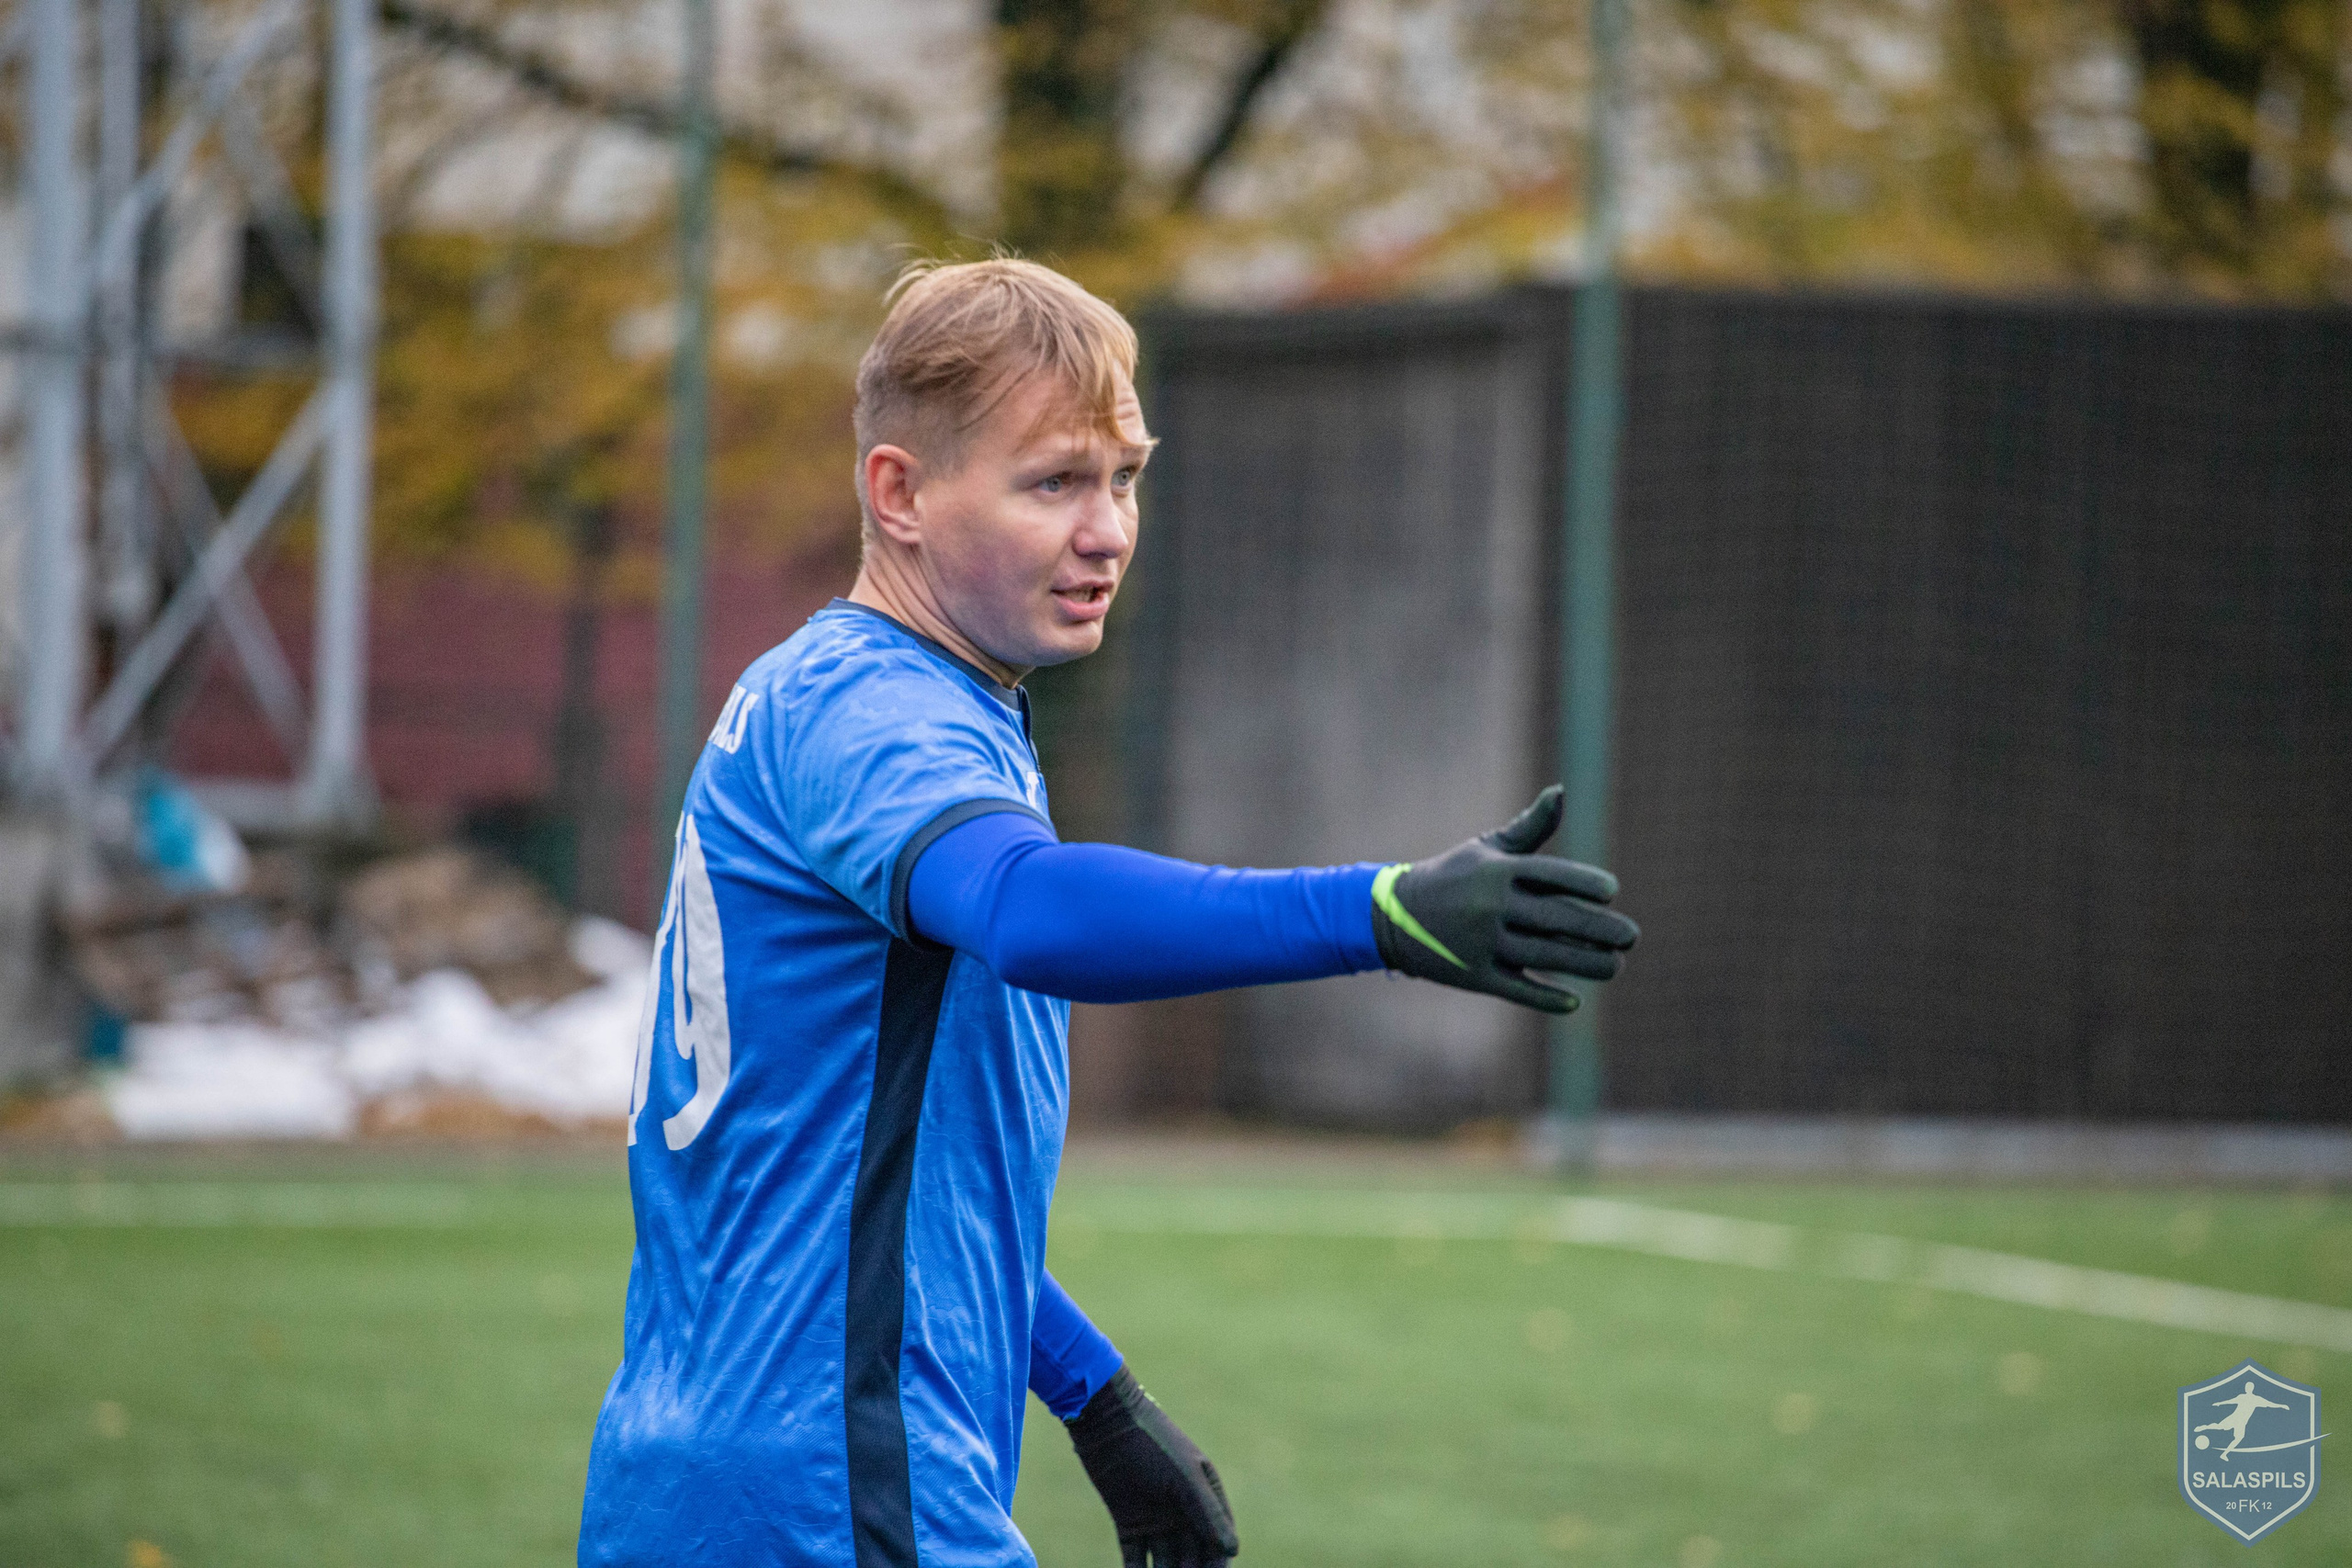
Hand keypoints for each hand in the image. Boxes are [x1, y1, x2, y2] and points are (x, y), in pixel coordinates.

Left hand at [1065, 1366, 1238, 1566]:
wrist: (1107, 1423)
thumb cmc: (1154, 1443)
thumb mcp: (1186, 1477)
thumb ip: (1208, 1513)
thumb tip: (1232, 1551)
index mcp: (1204, 1496)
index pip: (1217, 1540)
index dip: (1218, 1564)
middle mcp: (1182, 1512)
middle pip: (1193, 1556)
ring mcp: (1155, 1520)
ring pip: (1165, 1563)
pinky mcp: (1129, 1524)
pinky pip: (1135, 1560)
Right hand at [1370, 784, 1639, 1013]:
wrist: (1395, 917)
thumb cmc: (1454, 877)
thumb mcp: (1487, 848)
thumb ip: (1529, 827)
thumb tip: (1562, 792)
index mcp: (1498, 872)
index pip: (1552, 875)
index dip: (1585, 883)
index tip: (1612, 892)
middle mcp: (1492, 906)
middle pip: (1557, 919)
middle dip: (1600, 929)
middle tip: (1632, 937)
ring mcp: (1483, 943)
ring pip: (1545, 956)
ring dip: (1587, 964)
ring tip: (1616, 966)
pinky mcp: (1475, 976)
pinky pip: (1517, 989)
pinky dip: (1546, 997)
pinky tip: (1574, 1001)